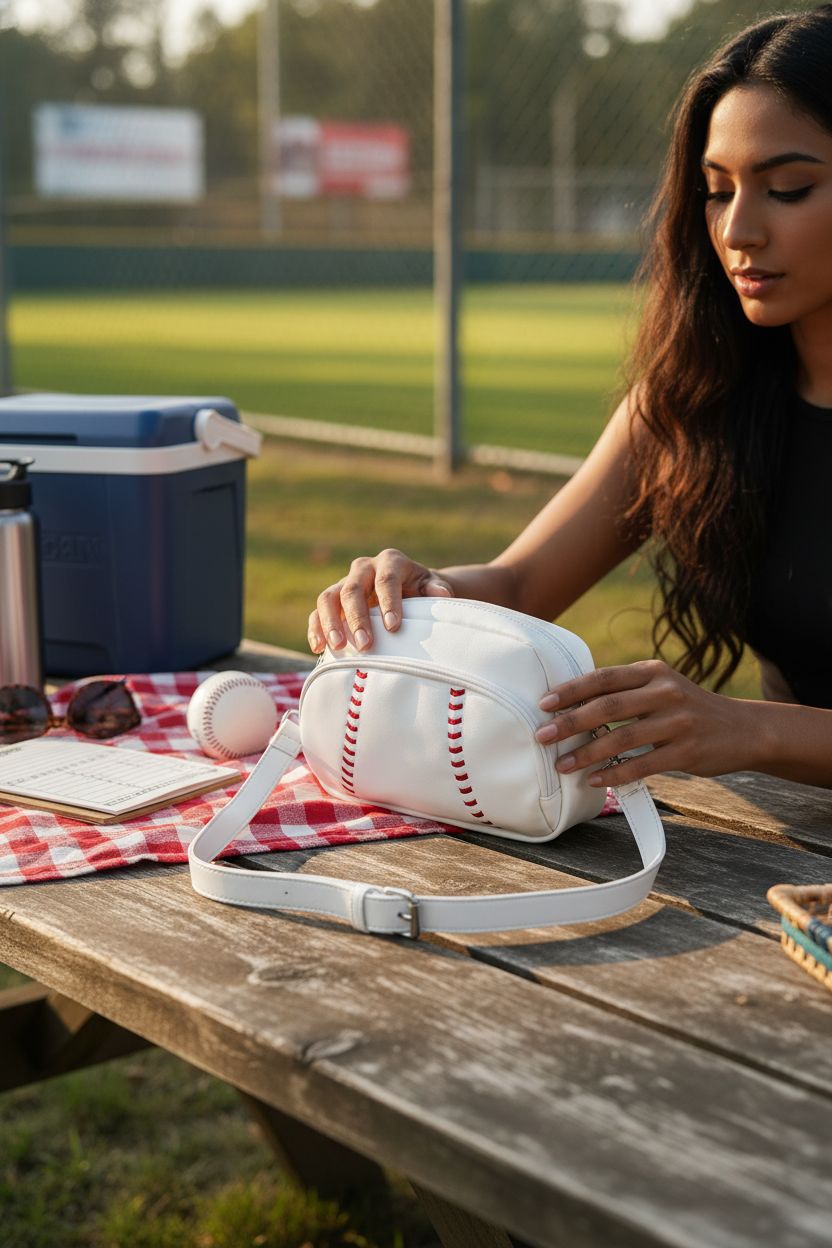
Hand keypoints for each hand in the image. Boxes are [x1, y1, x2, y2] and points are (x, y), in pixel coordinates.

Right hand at [309, 548, 453, 653]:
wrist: (408, 588)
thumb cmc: (422, 589)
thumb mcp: (432, 585)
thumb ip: (436, 589)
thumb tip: (442, 595)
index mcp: (390, 561)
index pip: (386, 580)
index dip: (388, 603)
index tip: (393, 627)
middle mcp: (363, 568)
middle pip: (353, 589)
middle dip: (357, 618)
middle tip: (365, 644)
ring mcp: (344, 582)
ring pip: (328, 597)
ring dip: (330, 623)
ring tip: (338, 647)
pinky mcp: (332, 600)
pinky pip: (317, 611)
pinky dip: (316, 628)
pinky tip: (319, 648)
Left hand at [535, 659, 751, 785]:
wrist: (744, 730)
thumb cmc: (690, 708)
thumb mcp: (663, 686)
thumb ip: (627, 689)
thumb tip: (573, 702)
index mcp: (653, 672)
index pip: (603, 678)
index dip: (571, 690)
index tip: (544, 704)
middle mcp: (665, 692)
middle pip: (607, 706)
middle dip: (570, 722)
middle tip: (543, 736)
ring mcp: (678, 722)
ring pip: (621, 738)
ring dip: (586, 753)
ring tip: (562, 764)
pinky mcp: (686, 752)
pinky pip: (642, 765)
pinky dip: (614, 774)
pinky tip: (594, 780)